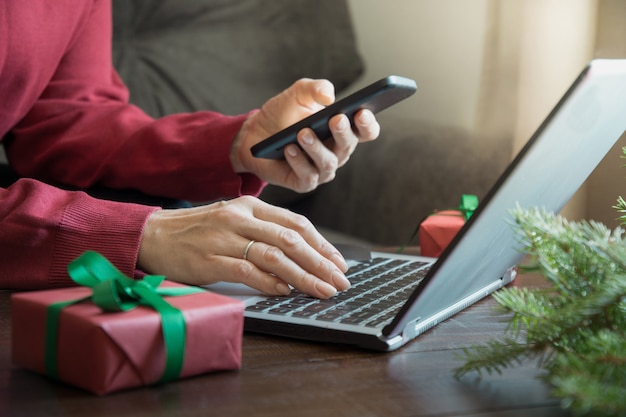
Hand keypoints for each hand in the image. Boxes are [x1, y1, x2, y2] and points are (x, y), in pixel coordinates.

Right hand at [137, 196, 349, 297]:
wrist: (153, 235)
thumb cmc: (198, 231)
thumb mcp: (234, 220)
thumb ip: (265, 231)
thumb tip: (303, 254)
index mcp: (249, 206)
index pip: (295, 224)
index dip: (322, 244)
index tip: (339, 263)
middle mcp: (239, 218)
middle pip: (290, 240)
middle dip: (320, 263)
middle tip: (339, 281)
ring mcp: (223, 238)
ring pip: (274, 256)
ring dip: (303, 276)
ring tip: (321, 290)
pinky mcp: (208, 260)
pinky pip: (246, 271)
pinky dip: (269, 283)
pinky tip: (285, 291)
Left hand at [230, 78, 379, 192]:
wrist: (255, 133)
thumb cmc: (282, 114)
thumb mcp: (297, 94)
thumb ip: (315, 88)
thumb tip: (328, 96)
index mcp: (343, 130)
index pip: (366, 131)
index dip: (368, 124)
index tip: (362, 112)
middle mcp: (336, 152)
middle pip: (348, 146)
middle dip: (343, 132)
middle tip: (336, 119)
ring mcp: (321, 169)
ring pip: (328, 163)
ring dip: (317, 148)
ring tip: (303, 133)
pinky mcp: (303, 182)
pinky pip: (307, 176)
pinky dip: (299, 162)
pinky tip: (289, 148)